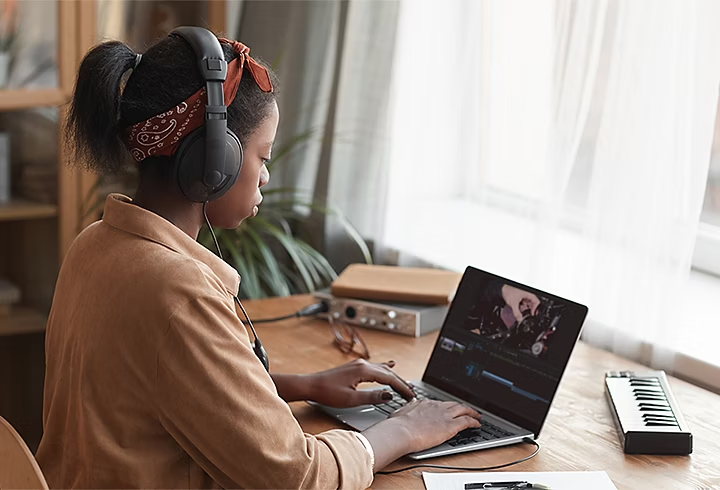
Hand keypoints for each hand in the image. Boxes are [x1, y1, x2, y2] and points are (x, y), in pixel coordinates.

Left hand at [305, 359, 414, 407]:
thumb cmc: (328, 393)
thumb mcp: (351, 399)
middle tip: (412, 394)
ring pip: (383, 369)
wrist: (311, 386)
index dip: (402, 388)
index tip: (411, 396)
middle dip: (401, 383)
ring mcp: (359, 364)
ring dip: (395, 377)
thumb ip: (371, 397)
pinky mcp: (355, 367)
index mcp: (364, 370)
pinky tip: (392, 364)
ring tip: (406, 384)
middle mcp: (363, 364)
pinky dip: (386, 369)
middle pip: (388, 373)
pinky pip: (376, 367)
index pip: (389, 379)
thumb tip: (389, 395)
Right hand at [362, 399, 481, 466]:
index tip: (449, 409)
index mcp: (424, 404)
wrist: (400, 432)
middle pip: (454, 404)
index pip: (439, 404)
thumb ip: (407, 408)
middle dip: (463, 407)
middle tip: (468, 410)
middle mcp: (436, 406)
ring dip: (472, 412)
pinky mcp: (450, 425)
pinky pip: (467, 421)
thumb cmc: (396, 426)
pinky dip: (474, 422)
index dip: (446, 407)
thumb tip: (409, 404)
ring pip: (463, 410)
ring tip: (477, 416)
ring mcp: (444, 415)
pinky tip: (478, 424)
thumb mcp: (400, 412)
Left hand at [501, 284, 539, 321]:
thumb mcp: (513, 304)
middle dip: (528, 309)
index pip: (536, 302)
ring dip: (524, 308)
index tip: (532, 314)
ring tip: (519, 310)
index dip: (535, 309)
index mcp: (528, 294)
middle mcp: (527, 294)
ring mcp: (523, 294)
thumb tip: (520, 319)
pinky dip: (521, 306)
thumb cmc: (508, 291)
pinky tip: (517, 307)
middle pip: (531, 303)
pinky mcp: (520, 295)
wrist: (501, 288)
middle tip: (525, 314)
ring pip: (527, 303)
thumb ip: (517, 313)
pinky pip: (523, 302)